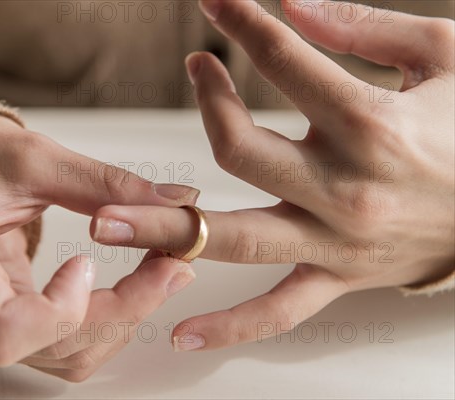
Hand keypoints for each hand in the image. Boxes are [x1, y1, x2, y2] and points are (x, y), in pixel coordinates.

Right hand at [0, 110, 198, 364]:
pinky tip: (131, 288)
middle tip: (174, 264)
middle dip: (125, 308)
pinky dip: (103, 322)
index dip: (64, 310)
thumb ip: (106, 186)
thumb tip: (179, 202)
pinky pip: (58, 347)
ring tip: (160, 270)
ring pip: (63, 356)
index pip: (6, 330)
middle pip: (50, 345)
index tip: (88, 263)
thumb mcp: (33, 158)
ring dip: (122, 318)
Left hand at [89, 0, 454, 349]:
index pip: (284, 61)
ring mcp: (337, 243)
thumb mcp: (443, 55)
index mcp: (372, 125)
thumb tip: (291, 3)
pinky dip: (230, 326)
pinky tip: (180, 335)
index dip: (241, 19)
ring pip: (237, 241)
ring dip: (165, 231)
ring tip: (106, 224)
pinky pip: (279, 312)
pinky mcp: (340, 277)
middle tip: (200, 68)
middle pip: (239, 152)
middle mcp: (345, 190)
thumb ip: (362, 27)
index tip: (214, 0)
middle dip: (209, 103)